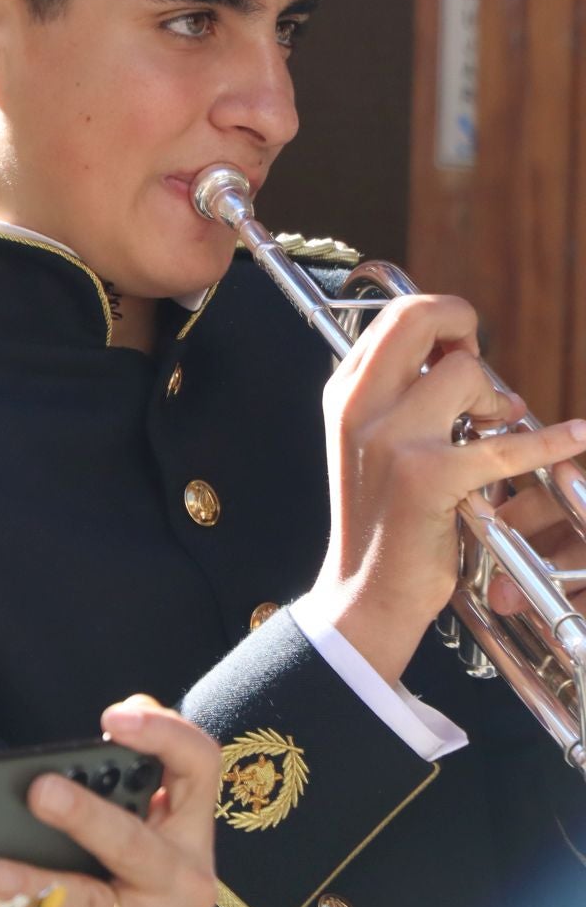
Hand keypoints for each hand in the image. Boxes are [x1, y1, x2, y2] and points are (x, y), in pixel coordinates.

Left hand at [0, 696, 218, 906]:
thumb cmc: (110, 883)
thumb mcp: (120, 832)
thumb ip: (113, 781)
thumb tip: (88, 736)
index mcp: (185, 830)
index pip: (198, 767)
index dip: (165, 735)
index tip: (113, 718)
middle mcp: (184, 882)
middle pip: (136, 842)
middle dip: (86, 816)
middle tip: (39, 791)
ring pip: (91, 904)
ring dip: (37, 885)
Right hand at [302, 294, 585, 680]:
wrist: (365, 589)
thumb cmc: (381, 518)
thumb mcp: (370, 442)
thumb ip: (399, 395)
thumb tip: (457, 355)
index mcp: (344, 395)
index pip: (392, 317)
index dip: (438, 318)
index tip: (458, 347)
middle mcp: (359, 407)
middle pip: (419, 319)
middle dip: (462, 321)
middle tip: (479, 355)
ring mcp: (391, 439)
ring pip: (463, 370)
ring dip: (494, 396)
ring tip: (494, 426)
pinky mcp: (428, 476)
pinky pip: (504, 443)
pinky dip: (548, 441)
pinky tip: (575, 437)